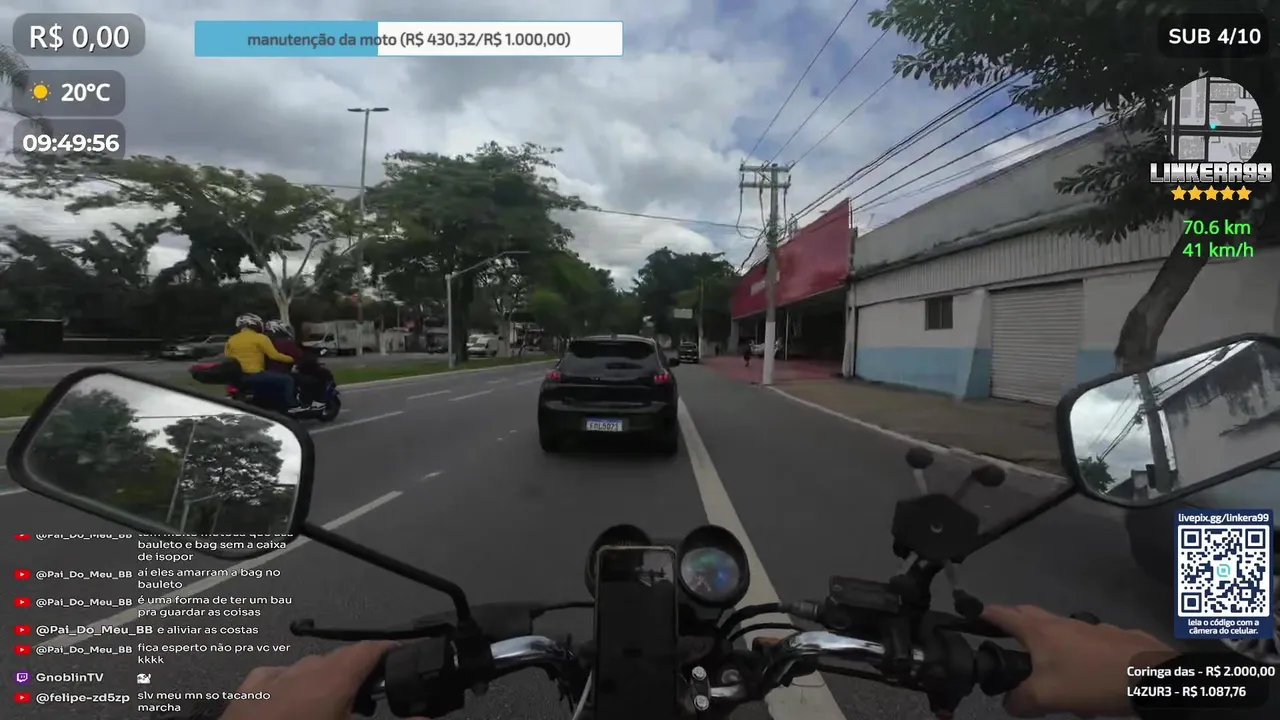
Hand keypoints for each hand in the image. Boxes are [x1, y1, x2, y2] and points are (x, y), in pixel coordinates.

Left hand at [218, 641, 427, 719]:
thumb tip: (428, 719)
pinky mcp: (247, 692)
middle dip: (360, 671)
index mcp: (331, 680)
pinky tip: (294, 702)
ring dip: (327, 680)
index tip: (405, 655)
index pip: (370, 648)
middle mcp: (302, 671)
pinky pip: (277, 677)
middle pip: (340, 658)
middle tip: (374, 696)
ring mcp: (272, 679)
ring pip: (308, 667)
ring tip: (336, 706)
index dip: (391, 649)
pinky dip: (293, 685)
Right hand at [982, 604, 1175, 717]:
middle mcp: (1062, 622)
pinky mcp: (1114, 637)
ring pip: (1058, 627)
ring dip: (1045, 638)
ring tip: (1044, 663)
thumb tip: (1008, 703)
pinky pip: (1085, 640)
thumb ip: (1021, 701)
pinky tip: (1085, 671)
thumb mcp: (1048, 697)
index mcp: (1040, 632)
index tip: (972, 616)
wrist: (1152, 676)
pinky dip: (1075, 650)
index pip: (1004, 615)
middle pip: (1029, 615)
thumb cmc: (1091, 680)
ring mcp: (1090, 627)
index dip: (985, 615)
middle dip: (1013, 621)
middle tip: (1004, 638)